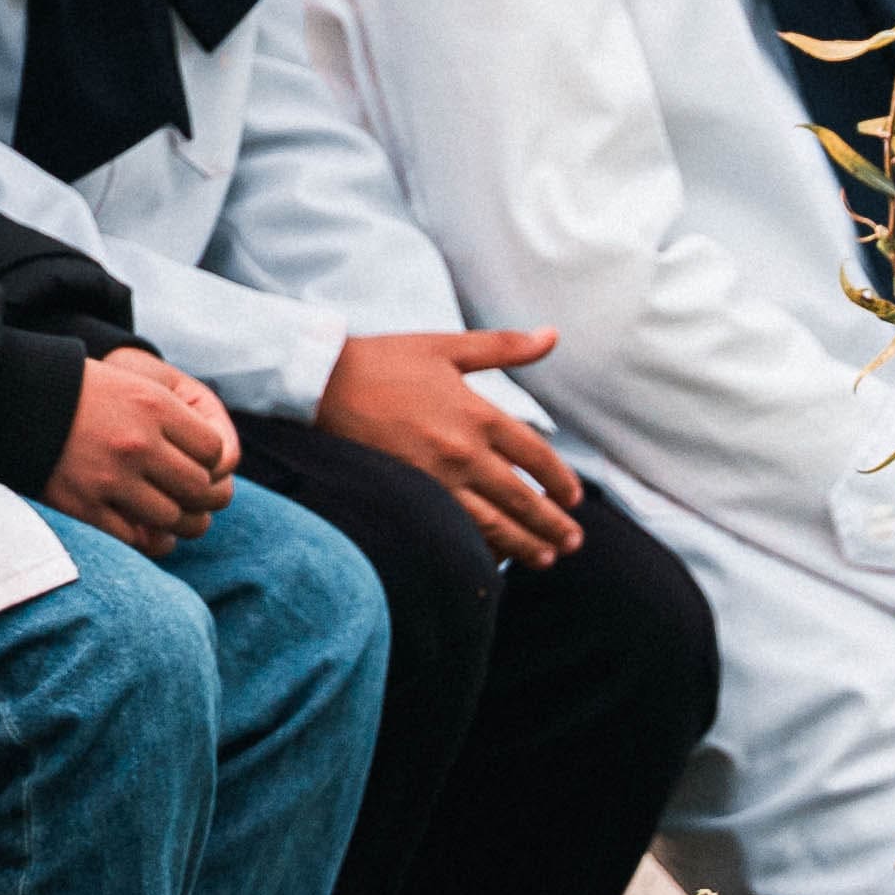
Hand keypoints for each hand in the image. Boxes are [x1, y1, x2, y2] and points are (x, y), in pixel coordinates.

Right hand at [43, 351, 237, 554]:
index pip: (214, 451)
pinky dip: (149, 542)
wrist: (15, 400)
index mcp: (153, 407)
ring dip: (181, 525)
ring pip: (172, 519)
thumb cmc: (81, 393)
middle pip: (200, 489)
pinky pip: (135, 539)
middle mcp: (137, 444)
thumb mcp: (133, 385)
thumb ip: (174, 417)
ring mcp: (110, 478)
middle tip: (197, 502)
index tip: (199, 466)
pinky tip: (150, 535)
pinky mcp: (84, 506)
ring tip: (176, 521)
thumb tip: (219, 462)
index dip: (213, 463)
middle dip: (206, 500)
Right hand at [309, 326, 583, 562]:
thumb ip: (503, 347)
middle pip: (521, 497)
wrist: (320, 383)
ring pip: (491, 522)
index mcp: (478, 413)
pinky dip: (479, 547)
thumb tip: (552, 336)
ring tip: (544, 557)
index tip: (574, 499)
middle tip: (572, 541)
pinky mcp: (407, 495)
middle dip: (551, 524)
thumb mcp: (446, 347)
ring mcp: (435, 478)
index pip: (535, 456)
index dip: (560, 480)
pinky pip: (454, 530)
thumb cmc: (383, 361)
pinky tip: (493, 558)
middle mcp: (463, 451)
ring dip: (524, 543)